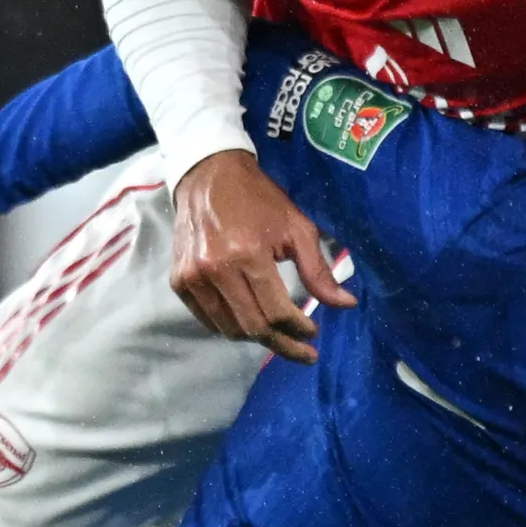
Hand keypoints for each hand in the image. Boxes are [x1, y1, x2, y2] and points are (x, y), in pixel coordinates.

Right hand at [169, 150, 354, 359]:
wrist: (208, 174)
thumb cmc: (258, 199)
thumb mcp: (297, 227)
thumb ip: (319, 270)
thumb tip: (346, 305)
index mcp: (247, 254)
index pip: (276, 312)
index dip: (299, 330)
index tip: (314, 333)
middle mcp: (215, 270)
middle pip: (253, 327)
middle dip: (283, 345)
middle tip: (304, 352)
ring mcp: (192, 278)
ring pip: (229, 329)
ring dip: (258, 339)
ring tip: (279, 337)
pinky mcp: (179, 281)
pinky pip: (208, 319)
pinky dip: (231, 327)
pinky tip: (250, 323)